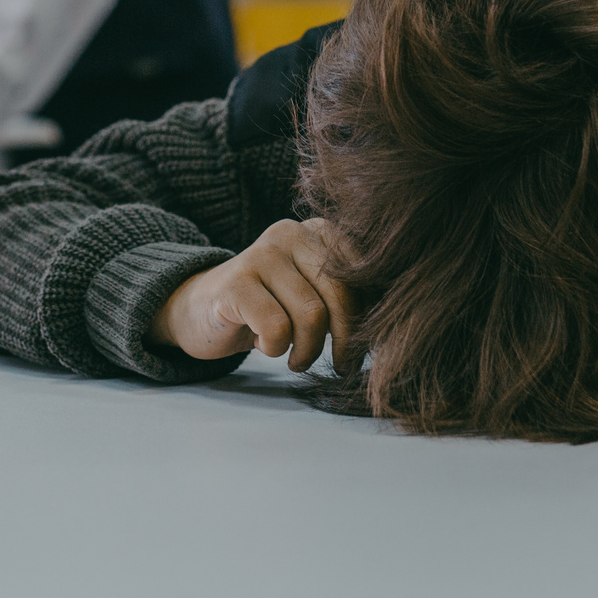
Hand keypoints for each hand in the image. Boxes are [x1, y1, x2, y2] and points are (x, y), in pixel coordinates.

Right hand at [150, 218, 355, 372]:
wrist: (202, 310)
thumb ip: (349, 297)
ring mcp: (260, 253)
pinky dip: (276, 348)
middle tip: (342, 365)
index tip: (361, 344)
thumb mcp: (314, 295)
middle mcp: (291, 232)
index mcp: (319, 231)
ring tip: (298, 359)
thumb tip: (395, 324)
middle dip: (347, 339)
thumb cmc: (270, 308)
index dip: (368, 316)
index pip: (364, 275)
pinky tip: (266, 345)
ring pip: (311, 315)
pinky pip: (276, 327)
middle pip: (341, 294)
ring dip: (309, 350)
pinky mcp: (235, 281)